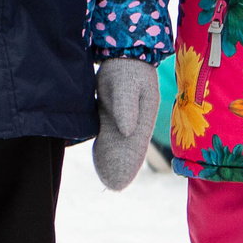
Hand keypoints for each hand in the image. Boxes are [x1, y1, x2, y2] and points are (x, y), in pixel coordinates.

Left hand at [93, 57, 160, 190]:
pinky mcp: (112, 112)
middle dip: (121, 168)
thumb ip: (126, 107)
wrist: (124, 54)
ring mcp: (124, 118)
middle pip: (127, 150)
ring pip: (118, 144)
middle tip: (112, 187)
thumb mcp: (127, 86)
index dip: (128, 166)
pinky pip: (109, 134)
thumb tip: (127, 131)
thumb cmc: (127, 69)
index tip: (120, 183)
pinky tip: (100, 157)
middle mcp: (134, 121)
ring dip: (113, 160)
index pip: (133, 148)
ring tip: (108, 180)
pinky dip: (106, 147)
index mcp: (141, 118)